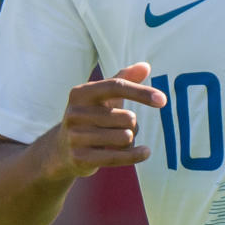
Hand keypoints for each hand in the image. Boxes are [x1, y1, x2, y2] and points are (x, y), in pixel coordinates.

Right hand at [53, 62, 166, 178]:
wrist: (60, 149)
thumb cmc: (90, 117)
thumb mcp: (102, 97)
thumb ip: (123, 78)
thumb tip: (145, 66)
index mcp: (80, 93)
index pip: (116, 86)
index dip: (141, 92)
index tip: (163, 100)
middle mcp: (75, 113)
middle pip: (127, 117)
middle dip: (133, 124)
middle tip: (121, 127)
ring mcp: (75, 137)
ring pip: (125, 137)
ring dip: (130, 140)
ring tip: (118, 140)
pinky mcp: (80, 158)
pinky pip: (118, 156)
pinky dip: (136, 155)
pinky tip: (145, 152)